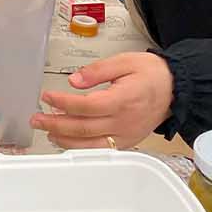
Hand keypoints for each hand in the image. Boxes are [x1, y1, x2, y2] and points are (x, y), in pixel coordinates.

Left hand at [30, 52, 172, 150]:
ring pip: (90, 145)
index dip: (63, 103)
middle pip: (83, 128)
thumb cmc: (152, 74)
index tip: (47, 97)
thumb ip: (97, 71)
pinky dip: (82, 148)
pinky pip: (102, 150)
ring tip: (48, 131)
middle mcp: (123, 122)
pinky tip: (69, 141)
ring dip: (65, 140)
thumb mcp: (124, 61)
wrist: (175, 89)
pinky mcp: (127, 142)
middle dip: (56, 125)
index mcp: (122, 100)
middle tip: (37, 119)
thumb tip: (74, 81)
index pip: (85, 106)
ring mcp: (125, 135)